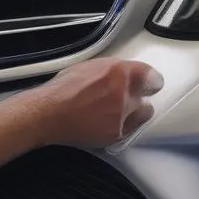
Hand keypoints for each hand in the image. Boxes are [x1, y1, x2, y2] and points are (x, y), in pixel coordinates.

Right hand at [33, 57, 163, 147]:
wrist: (49, 113)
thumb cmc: (63, 88)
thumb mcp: (90, 66)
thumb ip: (112, 69)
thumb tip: (126, 73)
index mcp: (118, 70)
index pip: (150, 74)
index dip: (150, 79)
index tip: (150, 82)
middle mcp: (124, 91)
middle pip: (150, 92)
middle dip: (141, 93)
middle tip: (130, 96)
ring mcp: (122, 114)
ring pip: (144, 112)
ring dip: (136, 110)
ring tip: (120, 111)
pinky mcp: (117, 133)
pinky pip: (132, 128)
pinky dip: (126, 125)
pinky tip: (111, 122)